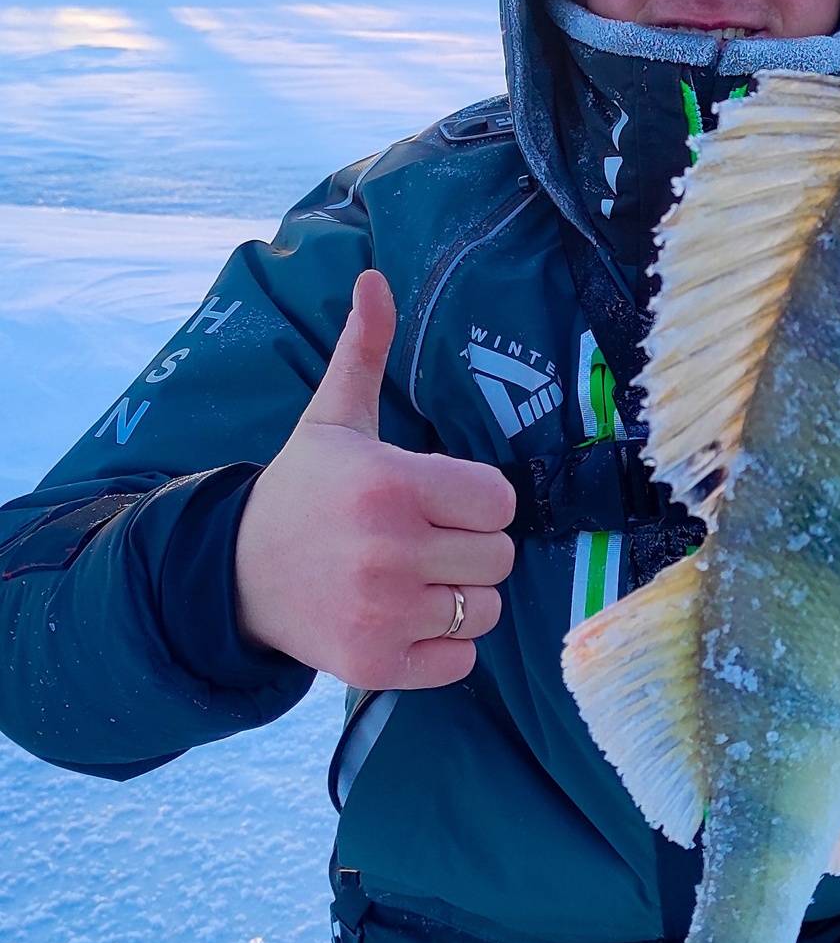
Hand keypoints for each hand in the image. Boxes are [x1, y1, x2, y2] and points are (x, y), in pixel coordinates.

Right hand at [235, 270, 515, 689]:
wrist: (236, 576)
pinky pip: (463, 658)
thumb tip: (374, 277)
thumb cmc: (304, 490)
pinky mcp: (376, 665)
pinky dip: (445, 644)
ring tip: (415, 577)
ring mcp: (383, 613)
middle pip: (499, 556)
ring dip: (461, 595)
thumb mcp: (333, 418)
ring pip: (488, 609)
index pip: (500, 501)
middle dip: (470, 545)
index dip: (477, 499)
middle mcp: (389, 551)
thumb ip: (362, 350)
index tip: (441, 498)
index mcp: (390, 484)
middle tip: (425, 538)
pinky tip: (406, 616)